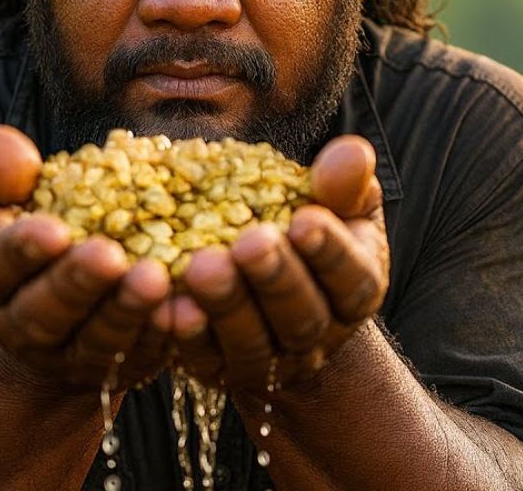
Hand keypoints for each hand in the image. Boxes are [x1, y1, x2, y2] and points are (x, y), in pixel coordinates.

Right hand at [0, 125, 172, 392]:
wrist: (65, 317)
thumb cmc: (41, 239)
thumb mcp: (14, 205)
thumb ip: (5, 176)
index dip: (22, 251)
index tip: (54, 229)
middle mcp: (24, 327)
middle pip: (45, 312)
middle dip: (78, 284)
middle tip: (110, 255)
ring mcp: (73, 356)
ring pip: (97, 340)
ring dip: (127, 311)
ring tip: (156, 278)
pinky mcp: (122, 370)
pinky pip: (143, 355)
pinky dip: (164, 334)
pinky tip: (188, 308)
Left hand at [171, 135, 389, 390]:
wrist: (280, 311)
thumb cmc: (311, 241)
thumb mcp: (340, 210)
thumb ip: (346, 185)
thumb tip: (352, 150)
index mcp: (355, 292)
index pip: (352, 278)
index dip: (330, 252)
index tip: (304, 219)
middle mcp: (316, 336)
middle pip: (301, 318)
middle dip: (274, 279)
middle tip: (248, 242)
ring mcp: (268, 361)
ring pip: (251, 343)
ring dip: (225, 306)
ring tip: (200, 266)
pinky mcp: (220, 371)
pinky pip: (202, 358)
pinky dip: (185, 335)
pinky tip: (166, 306)